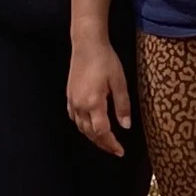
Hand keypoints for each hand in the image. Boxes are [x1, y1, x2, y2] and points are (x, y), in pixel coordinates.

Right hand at [66, 37, 131, 155]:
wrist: (87, 44)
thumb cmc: (105, 60)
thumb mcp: (119, 82)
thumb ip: (122, 106)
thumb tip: (125, 126)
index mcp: (94, 103)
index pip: (102, 132)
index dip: (111, 143)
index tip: (120, 151)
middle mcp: (80, 105)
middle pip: (90, 133)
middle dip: (103, 144)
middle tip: (115, 150)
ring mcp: (73, 101)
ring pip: (81, 127)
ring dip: (92, 137)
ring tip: (104, 141)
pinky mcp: (69, 95)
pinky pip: (74, 117)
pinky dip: (82, 126)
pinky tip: (89, 125)